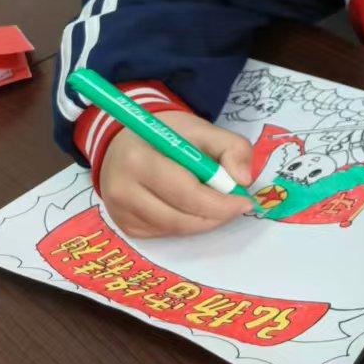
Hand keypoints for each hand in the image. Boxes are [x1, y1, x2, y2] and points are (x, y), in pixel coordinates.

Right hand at [99, 110, 253, 238]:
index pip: (185, 192)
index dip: (219, 203)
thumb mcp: (204, 129)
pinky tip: (190, 206)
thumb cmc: (168, 135)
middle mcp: (121, 189)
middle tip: (236, 206)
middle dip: (215, 215)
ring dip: (202, 221)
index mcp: (139, 160)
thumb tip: (243, 180)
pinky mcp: (123, 225)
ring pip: (173, 229)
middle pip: (178, 217)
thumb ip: (232, 148)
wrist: (128, 141)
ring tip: (216, 203)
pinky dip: (185, 224)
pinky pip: (163, 233)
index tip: (245, 202)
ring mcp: (118, 211)